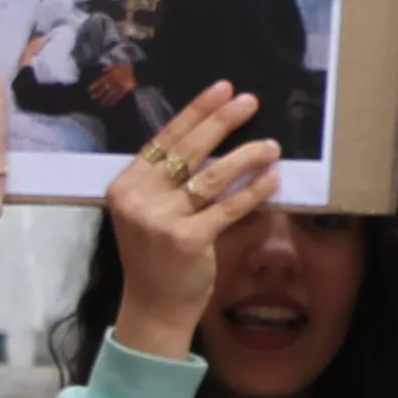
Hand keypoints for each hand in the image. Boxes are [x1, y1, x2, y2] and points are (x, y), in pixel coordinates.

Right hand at [103, 84, 282, 359]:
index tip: (222, 90)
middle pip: (188, 150)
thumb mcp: (148, 213)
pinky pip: (228, 207)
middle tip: (250, 101)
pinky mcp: (188, 241)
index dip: (196, 112)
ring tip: (271, 145)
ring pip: (212, 177)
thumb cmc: (156, 257)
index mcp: (126, 185)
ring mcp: (161, 220)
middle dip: (222, 122)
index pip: (164, 139)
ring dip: (246, 156)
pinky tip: (272, 178)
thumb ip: (167, 181)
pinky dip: (253, 191)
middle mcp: (138, 199)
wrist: (153, 308)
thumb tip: (210, 137)